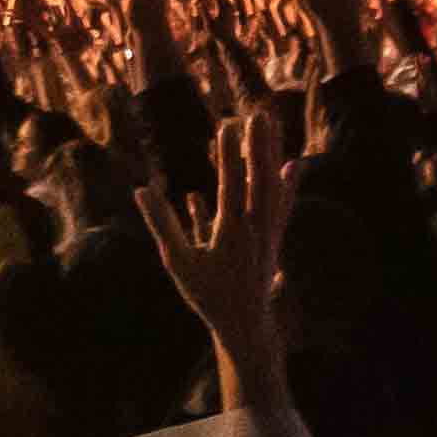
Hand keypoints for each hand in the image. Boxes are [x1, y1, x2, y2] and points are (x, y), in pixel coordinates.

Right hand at [160, 97, 305, 401]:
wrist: (245, 323)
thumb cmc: (206, 294)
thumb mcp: (177, 261)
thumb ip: (162, 223)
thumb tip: (142, 190)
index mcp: (232, 231)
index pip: (232, 183)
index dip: (229, 153)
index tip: (227, 124)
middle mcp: (256, 227)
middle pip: (261, 178)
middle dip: (259, 144)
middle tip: (258, 113)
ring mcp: (270, 231)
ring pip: (275, 186)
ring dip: (272, 154)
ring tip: (272, 126)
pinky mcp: (275, 236)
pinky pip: (284, 204)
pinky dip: (290, 184)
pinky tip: (294, 164)